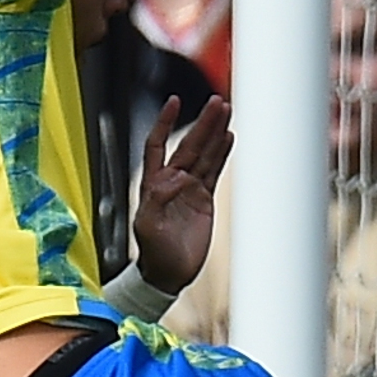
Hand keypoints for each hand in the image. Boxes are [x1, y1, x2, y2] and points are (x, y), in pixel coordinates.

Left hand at [130, 99, 232, 293]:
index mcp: (153, 184)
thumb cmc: (153, 254)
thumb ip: (157, 200)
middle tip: (217, 104)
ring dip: (214, 133)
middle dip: (203, 123)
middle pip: (189, 145)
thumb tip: (175, 178)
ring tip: (226, 112)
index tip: (175, 103)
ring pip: (205, 154)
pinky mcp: (204, 200)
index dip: (165, 123)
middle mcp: (171, 182)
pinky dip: (222, 154)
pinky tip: (229, 138)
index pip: (158, 145)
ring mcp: (189, 190)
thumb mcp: (147, 227)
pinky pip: (214, 171)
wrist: (169, 274)